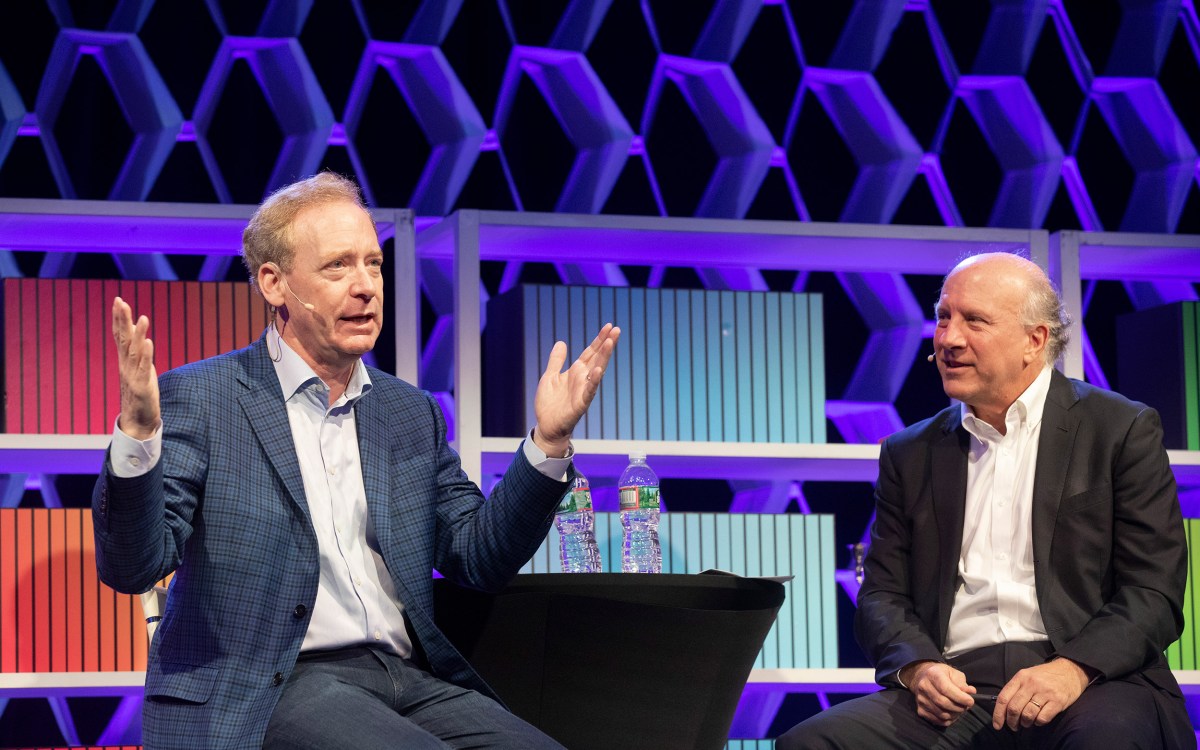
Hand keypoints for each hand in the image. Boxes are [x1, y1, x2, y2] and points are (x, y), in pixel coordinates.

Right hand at [112, 297, 159, 439]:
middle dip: (122, 320)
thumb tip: (141, 336)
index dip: (119, 318)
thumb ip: (137, 353)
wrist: (138, 420)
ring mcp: (133, 376)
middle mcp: (126, 366)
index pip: (120, 335)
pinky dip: (147, 355)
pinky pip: (144, 369)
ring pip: (135, 352)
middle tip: (121, 302)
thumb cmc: (140, 393)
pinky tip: (150, 342)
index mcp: (125, 360)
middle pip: (123, 339)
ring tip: (143, 318)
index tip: (118, 300)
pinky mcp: (142, 387)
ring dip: (138, 335)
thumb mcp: (139, 369)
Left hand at [532, 323, 619, 456]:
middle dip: (607, 344)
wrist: (547, 426)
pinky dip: (594, 381)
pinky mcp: (581, 404)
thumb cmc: (549, 404)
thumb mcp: (549, 376)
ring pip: (597, 371)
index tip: (609, 326)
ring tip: (610, 343)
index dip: (599, 339)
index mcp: (576, 372)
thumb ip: (556, 361)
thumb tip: (561, 342)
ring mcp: (583, 391)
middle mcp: (583, 379)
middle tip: (617, 330)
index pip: (590, 352)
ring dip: (604, 357)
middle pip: (597, 358)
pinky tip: (598, 370)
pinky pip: (589, 391)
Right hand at [905, 661, 977, 726]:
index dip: (960, 697)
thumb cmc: (943, 675)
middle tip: (966, 706)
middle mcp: (923, 686)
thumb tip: (970, 692)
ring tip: (959, 709)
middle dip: (959, 707)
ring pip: (941, 714)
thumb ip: (962, 683)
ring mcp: (920, 699)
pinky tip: (952, 713)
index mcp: (933, 674)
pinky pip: (937, 720)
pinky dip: (948, 720)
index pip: (946, 689)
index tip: (971, 701)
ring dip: (955, 714)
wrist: (924, 677)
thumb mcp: (954, 674)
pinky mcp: (920, 709)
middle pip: (943, 702)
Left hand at [992, 658, 1088, 730]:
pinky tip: (1039, 719)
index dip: (998, 714)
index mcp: (1021, 677)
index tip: (997, 725)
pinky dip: (1038, 722)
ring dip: (1025, 723)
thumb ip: (1016, 689)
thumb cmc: (1046, 675)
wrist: (1070, 670)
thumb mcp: (1028, 675)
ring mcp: (1045, 692)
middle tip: (1014, 726)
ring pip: (1027, 715)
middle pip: (1014, 708)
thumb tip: (1004, 709)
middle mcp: (1031, 684)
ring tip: (1027, 723)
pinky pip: (1043, 718)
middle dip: (1012, 722)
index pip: (1003, 698)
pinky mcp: (1058, 701)